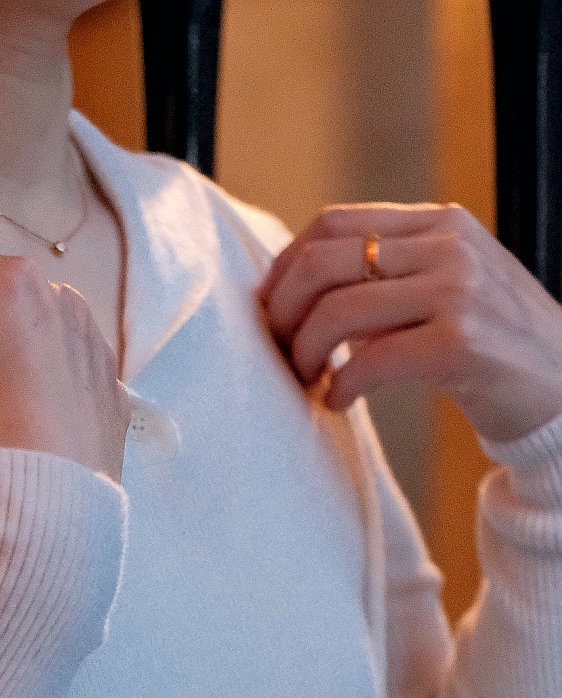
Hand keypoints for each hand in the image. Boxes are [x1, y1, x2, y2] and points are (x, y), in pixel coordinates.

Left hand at [259, 203, 561, 443]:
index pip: (333, 223)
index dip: (286, 268)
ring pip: (337, 311)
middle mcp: (447, 247)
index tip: (272, 310)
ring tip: (306, 380)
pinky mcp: (459, 344)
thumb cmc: (497, 349)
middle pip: (322, 262)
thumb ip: (392, 276)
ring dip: (304, 353)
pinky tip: (338, 402)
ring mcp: (457, 292)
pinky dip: (340, 387)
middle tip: (280, 351)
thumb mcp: (448, 288)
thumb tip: (305, 291)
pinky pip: (370, 362)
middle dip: (283, 312)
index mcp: (439, 224)